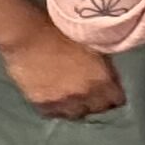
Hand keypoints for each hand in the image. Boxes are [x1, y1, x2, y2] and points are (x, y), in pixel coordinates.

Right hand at [0, 27, 125, 119]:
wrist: (27, 34)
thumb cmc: (61, 30)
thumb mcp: (92, 44)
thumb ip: (103, 65)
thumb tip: (109, 76)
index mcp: (102, 79)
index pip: (117, 100)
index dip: (113, 94)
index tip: (110, 90)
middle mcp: (85, 95)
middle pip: (98, 109)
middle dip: (97, 102)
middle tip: (91, 93)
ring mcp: (63, 102)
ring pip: (76, 114)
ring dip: (77, 107)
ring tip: (72, 98)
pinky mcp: (42, 104)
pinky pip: (54, 113)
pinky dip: (56, 108)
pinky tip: (54, 98)